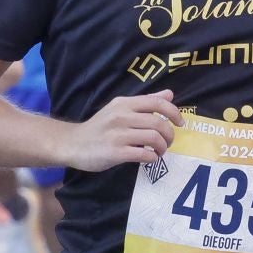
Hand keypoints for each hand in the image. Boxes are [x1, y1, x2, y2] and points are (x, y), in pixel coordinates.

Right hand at [61, 91, 182, 171]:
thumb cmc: (100, 127)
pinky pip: (143, 154)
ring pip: (153, 138)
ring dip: (162, 147)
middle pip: (158, 122)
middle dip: (169, 135)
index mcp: (124, 103)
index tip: (180, 123)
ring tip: (160, 151)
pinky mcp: (115, 152)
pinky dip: (152, 157)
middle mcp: (122, 116)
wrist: (73, 143)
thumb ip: (145, 102)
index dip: (174, 112)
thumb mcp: (120, 109)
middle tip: (168, 142)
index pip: (156, 102)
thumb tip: (169, 94)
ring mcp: (118, 134)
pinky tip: (150, 158)